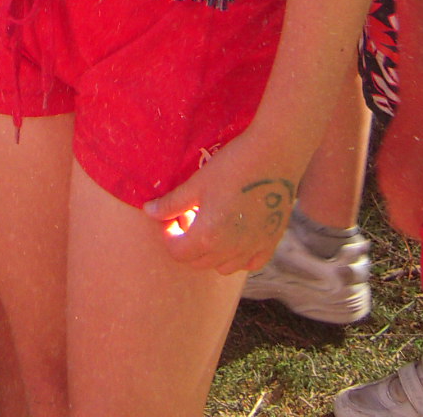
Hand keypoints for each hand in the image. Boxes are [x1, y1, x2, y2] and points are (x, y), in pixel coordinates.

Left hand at [144, 146, 297, 273]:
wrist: (274, 154)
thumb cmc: (231, 165)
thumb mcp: (196, 184)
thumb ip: (171, 203)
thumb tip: (149, 212)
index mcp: (208, 236)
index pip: (178, 253)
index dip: (169, 236)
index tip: (171, 217)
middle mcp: (231, 250)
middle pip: (198, 261)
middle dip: (187, 243)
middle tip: (189, 216)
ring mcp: (253, 249)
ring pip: (223, 267)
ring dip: (211, 253)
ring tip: (211, 224)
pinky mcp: (271, 243)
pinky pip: (251, 264)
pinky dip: (239, 257)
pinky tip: (235, 235)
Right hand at [374, 97, 422, 238]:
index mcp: (409, 194)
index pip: (410, 228)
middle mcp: (391, 188)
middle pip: (398, 219)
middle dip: (414, 220)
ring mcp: (384, 174)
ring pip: (393, 202)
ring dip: (407, 204)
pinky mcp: (382, 161)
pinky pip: (390, 185)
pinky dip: (402, 187)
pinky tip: (419, 174)